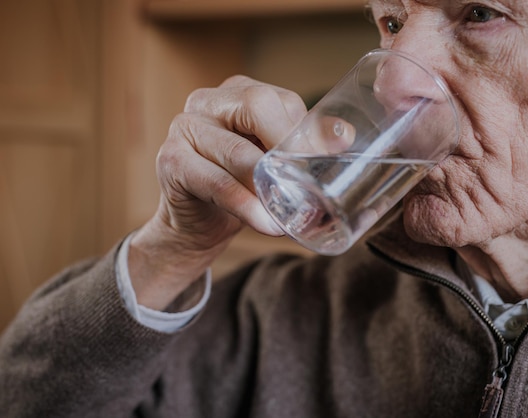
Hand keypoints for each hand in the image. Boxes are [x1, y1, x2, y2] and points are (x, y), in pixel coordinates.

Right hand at [129, 76, 306, 309]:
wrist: (196, 222)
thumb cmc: (240, 185)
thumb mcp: (274, 162)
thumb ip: (303, 145)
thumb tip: (344, 135)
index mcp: (237, 92)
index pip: (280, 99)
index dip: (305, 133)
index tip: (325, 164)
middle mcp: (207, 101)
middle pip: (257, 108)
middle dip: (288, 149)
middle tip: (309, 186)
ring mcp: (183, 127)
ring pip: (238, 152)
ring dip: (270, 187)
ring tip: (292, 214)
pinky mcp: (171, 161)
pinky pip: (216, 183)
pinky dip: (245, 205)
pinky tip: (265, 222)